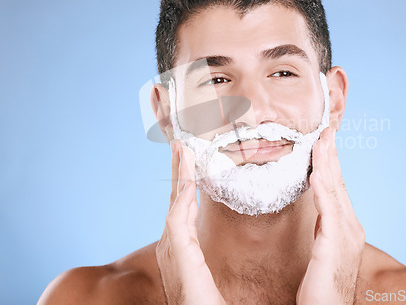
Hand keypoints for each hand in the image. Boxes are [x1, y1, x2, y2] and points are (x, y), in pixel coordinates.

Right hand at [155, 140, 225, 304]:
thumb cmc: (202, 299)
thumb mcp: (202, 265)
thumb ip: (198, 244)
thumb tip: (206, 227)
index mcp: (179, 244)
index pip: (180, 205)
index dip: (182, 180)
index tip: (186, 159)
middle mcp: (171, 242)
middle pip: (173, 198)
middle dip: (176, 170)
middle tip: (179, 144)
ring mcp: (171, 248)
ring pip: (174, 202)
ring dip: (179, 175)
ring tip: (183, 150)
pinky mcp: (177, 255)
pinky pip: (177, 221)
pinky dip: (181, 200)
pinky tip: (187, 183)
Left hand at [296, 127, 364, 304]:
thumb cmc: (323, 282)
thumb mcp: (323, 245)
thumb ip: (325, 223)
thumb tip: (321, 204)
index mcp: (346, 225)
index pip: (337, 186)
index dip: (331, 161)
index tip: (325, 139)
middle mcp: (350, 226)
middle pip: (338, 183)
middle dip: (331, 155)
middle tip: (326, 130)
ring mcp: (344, 236)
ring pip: (334, 192)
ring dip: (328, 164)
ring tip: (322, 142)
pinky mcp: (332, 246)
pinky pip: (328, 212)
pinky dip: (323, 190)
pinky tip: (318, 173)